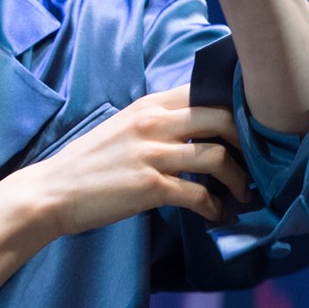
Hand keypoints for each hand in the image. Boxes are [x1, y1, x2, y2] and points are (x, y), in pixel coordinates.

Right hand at [37, 85, 249, 238]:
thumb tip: (193, 128)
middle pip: (221, 118)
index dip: (233, 109)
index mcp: (147, 105)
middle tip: (254, 163)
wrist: (54, 191)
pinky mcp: (150, 186)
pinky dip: (215, 208)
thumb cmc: (88, 162)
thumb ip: (155, 121)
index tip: (246, 131)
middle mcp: (152, 123)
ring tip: (243, 194)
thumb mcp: (122, 126)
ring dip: (239, 180)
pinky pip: (199, 195)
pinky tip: (217, 216)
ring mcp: (152, 154)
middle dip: (247, 142)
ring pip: (217, 157)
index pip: (204, 91)